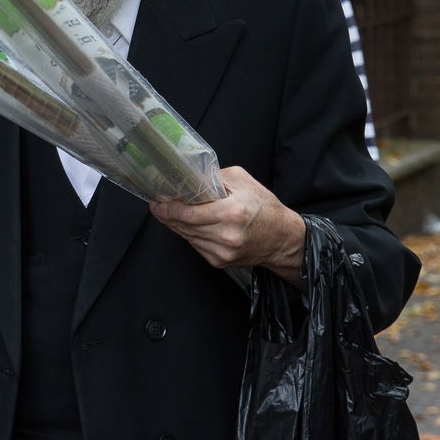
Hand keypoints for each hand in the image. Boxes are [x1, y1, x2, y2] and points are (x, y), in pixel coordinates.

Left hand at [149, 166, 305, 281]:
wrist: (282, 238)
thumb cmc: (265, 208)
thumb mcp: (244, 181)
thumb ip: (216, 178)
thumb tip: (192, 178)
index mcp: (232, 212)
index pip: (189, 213)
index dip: (169, 209)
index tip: (157, 203)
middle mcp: (226, 235)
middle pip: (185, 226)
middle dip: (168, 216)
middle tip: (158, 207)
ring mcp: (223, 252)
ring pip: (188, 238)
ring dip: (177, 226)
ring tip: (170, 215)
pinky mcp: (220, 261)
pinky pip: (196, 246)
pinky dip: (190, 236)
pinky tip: (189, 226)